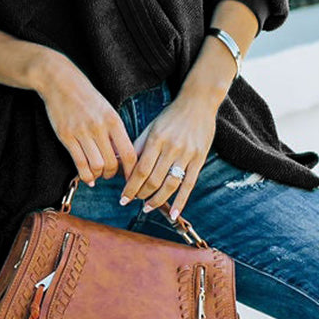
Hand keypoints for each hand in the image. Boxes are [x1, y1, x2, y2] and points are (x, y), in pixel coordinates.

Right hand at [38, 59, 137, 187]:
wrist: (60, 81)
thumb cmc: (86, 96)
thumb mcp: (107, 110)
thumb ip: (115, 131)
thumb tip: (122, 156)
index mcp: (113, 120)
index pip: (129, 153)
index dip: (132, 170)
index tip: (131, 177)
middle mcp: (99, 127)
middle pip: (112, 163)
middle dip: (113, 174)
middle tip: (111, 175)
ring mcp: (82, 132)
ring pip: (96, 165)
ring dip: (99, 175)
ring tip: (99, 173)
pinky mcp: (66, 136)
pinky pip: (79, 163)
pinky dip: (85, 175)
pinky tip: (88, 177)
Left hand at [119, 92, 217, 221]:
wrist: (198, 103)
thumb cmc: (171, 116)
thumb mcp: (151, 127)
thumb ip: (137, 146)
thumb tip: (119, 163)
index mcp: (156, 139)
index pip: (140, 170)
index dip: (130, 187)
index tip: (123, 198)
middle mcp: (171, 148)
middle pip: (153, 180)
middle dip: (141, 194)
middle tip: (134, 200)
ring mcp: (187, 155)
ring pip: (170, 185)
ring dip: (157, 200)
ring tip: (148, 207)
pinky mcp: (199, 159)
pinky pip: (189, 185)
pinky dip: (181, 201)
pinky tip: (173, 214)